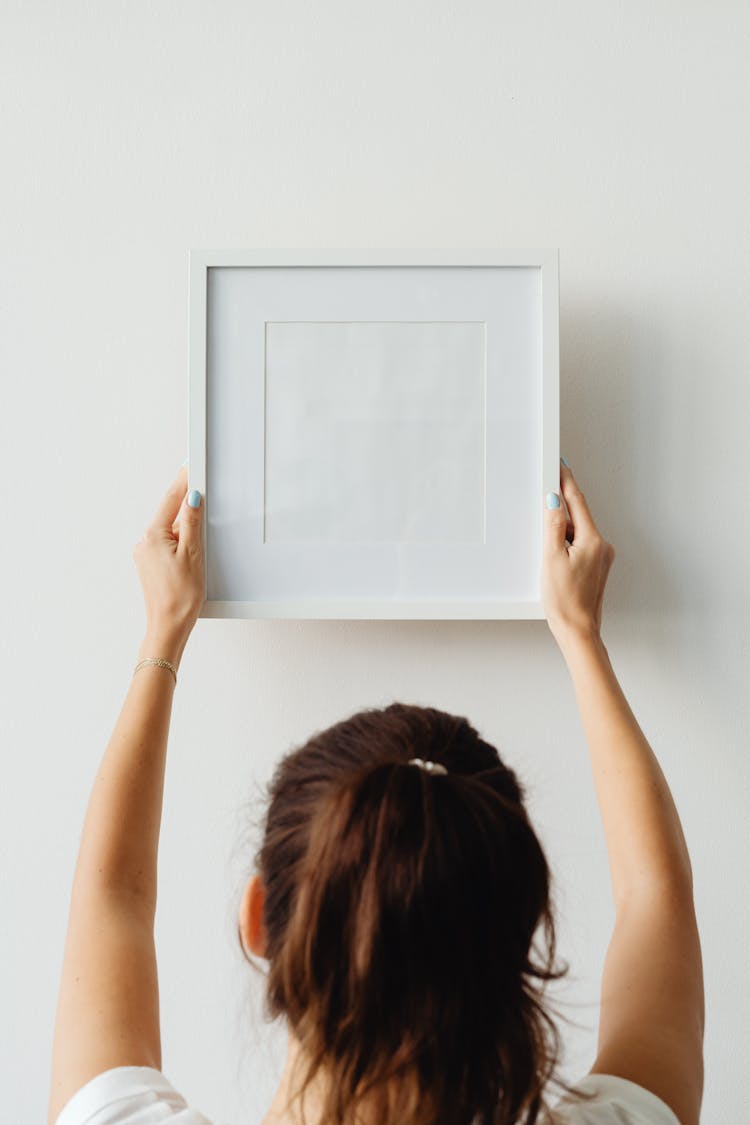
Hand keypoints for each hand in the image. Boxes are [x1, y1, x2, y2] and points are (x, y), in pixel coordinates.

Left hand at [133, 465, 204, 640]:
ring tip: (201, 530)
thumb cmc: (180, 596)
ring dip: (184, 525)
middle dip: (186, 502)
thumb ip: (191, 522)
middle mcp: (144, 542)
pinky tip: (191, 548)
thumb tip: (193, 497)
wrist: (168, 626)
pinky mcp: (150, 564)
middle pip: (168, 512)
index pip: (171, 499)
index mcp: (153, 535)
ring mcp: (145, 554)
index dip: (183, 481)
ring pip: (168, 528)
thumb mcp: (193, 554)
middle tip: (203, 488)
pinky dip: (179, 539)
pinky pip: (166, 542)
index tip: (191, 466)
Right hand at [541, 460, 614, 644]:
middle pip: (578, 516)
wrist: (578, 630)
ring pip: (578, 531)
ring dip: (562, 530)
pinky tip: (555, 555)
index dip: (566, 481)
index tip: (560, 465)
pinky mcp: (596, 566)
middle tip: (547, 495)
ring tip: (548, 545)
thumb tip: (553, 500)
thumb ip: (552, 526)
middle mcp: (601, 545)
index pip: (577, 501)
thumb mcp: (551, 558)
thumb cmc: (564, 600)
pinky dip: (566, 542)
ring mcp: (601, 557)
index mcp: (592, 540)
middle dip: (561, 507)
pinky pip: (580, 544)